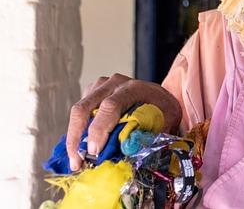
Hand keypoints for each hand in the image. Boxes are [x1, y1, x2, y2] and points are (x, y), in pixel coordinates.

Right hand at [66, 73, 181, 170]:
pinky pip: (79, 113)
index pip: (110, 106)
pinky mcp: (93, 91)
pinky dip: (77, 132)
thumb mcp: (164, 122)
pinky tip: (82, 149)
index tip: (94, 152)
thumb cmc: (163, 111)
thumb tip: (127, 155)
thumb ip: (148, 136)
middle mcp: (115, 83)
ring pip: (78, 111)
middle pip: (85, 108)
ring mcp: (102, 85)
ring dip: (74, 138)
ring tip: (77, 162)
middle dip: (77, 138)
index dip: (99, 130)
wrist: (160, 97)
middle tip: (78, 163)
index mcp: (134, 89)